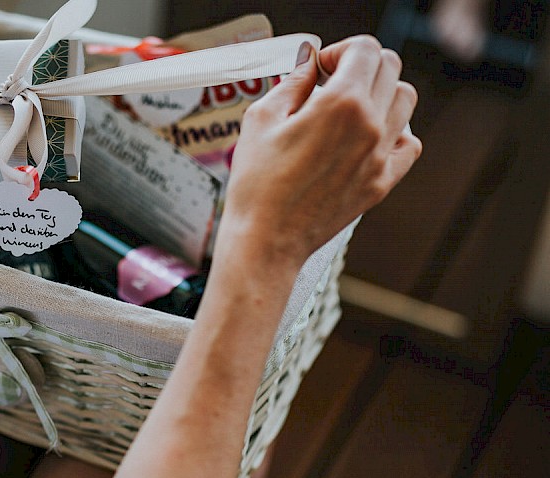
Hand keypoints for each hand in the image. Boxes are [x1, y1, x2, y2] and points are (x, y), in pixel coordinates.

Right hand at [222, 36, 421, 266]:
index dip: (340, 50)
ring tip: (350, 109)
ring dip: (381, 93)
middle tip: (333, 82)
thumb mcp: (260, 120)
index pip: (365, 49)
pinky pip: (409, 144)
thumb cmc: (257, 185)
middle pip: (390, 68)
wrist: (267, 240)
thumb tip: (307, 63)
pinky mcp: (382, 183)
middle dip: (361, 65)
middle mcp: (370, 125)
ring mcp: (381, 156)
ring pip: (405, 100)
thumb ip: (291, 83)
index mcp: (341, 103)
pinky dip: (395, 132)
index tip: (321, 67)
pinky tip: (367, 139)